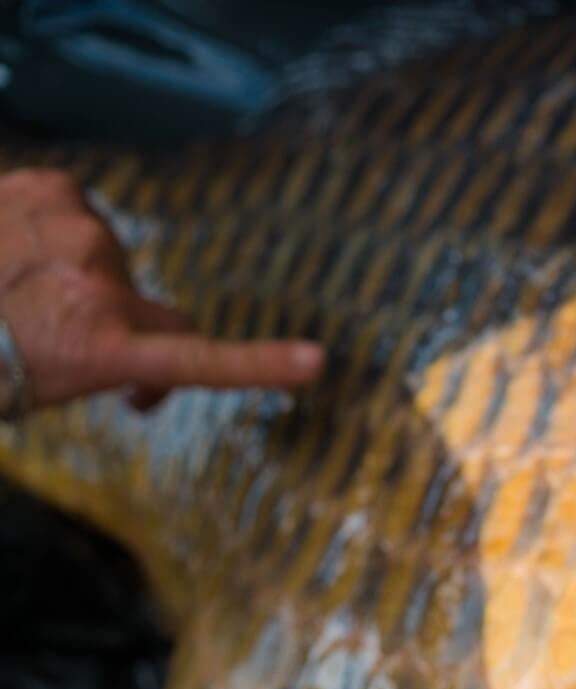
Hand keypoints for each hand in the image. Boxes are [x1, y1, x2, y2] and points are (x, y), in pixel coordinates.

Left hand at [0, 169, 321, 412]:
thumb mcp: (58, 381)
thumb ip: (117, 357)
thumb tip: (144, 359)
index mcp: (103, 344)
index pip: (195, 355)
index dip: (260, 364)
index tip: (313, 363)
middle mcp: (101, 283)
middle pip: (141, 299)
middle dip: (116, 317)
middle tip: (65, 341)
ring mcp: (76, 231)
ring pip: (101, 250)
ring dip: (75, 268)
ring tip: (20, 288)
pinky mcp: (47, 188)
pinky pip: (69, 205)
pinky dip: (49, 223)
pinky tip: (13, 245)